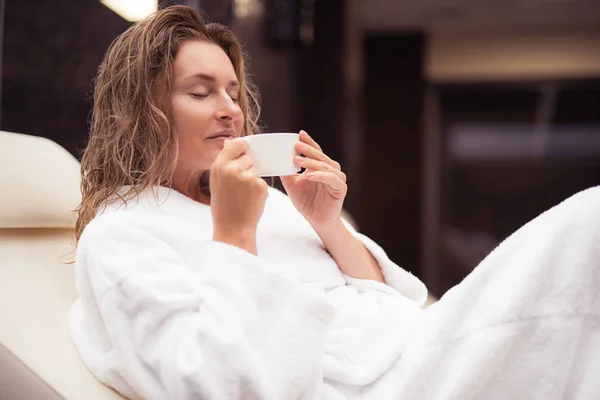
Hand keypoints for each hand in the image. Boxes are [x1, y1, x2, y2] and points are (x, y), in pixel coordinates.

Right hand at [210, 138, 267, 253]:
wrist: (233, 227)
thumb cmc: (224, 205)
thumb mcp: (217, 181)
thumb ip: (224, 162)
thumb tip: (230, 141)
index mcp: (219, 166)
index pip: (236, 144)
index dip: (242, 148)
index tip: (243, 155)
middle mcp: (232, 169)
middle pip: (248, 157)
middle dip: (246, 167)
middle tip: (238, 185)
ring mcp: (247, 177)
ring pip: (256, 169)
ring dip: (253, 178)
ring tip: (243, 193)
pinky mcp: (259, 185)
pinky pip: (262, 180)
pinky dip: (259, 188)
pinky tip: (250, 199)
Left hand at [281, 131, 346, 231]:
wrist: (317, 221)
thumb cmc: (307, 203)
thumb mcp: (292, 186)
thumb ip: (287, 173)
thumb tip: (275, 161)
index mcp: (321, 167)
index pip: (316, 151)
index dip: (309, 142)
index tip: (299, 134)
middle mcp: (331, 170)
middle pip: (320, 156)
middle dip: (308, 150)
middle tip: (296, 145)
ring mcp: (337, 179)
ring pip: (325, 166)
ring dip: (311, 162)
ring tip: (297, 160)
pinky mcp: (340, 188)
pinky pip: (331, 179)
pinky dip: (319, 176)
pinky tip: (308, 175)